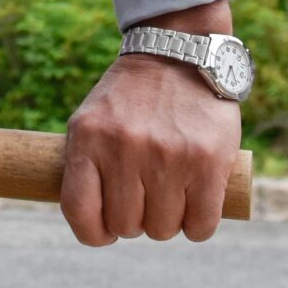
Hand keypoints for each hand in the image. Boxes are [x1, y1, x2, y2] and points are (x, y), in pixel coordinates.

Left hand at [60, 5, 242, 245]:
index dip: (92, 233)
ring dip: (167, 222)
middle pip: (126, 226)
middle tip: (144, 199)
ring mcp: (167, 157)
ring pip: (163, 229)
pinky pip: (201, 225)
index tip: (104, 231)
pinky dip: (197, 226)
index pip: (80, 213)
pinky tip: (195, 208)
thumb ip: (85, 166)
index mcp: (88, 139)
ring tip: (169, 195)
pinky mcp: (207, 163)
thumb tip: (88, 222)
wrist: (177, 54)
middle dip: (135, 221)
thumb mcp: (91, 121)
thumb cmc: (129, 98)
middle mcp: (125, 149)